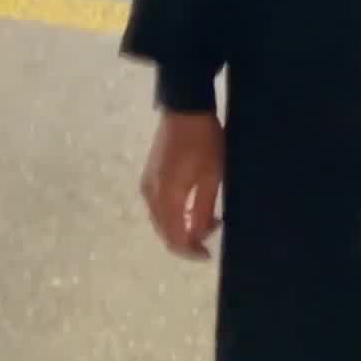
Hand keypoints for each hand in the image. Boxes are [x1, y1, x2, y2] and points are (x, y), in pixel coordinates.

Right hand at [141, 110, 223, 260]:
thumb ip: (204, 210)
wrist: (185, 106)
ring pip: (161, 220)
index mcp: (167, 198)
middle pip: (165, 232)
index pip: (175, 238)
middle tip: (210, 238)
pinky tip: (190, 208)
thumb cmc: (204, 141)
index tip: (209, 253)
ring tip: (205, 222)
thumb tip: (200, 236)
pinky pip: (158, 206)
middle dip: (186, 241)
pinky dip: (173, 214)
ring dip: (180, 227)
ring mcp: (148, 184)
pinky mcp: (149, 175)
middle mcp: (151, 195)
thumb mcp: (212, 176)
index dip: (191, 251)